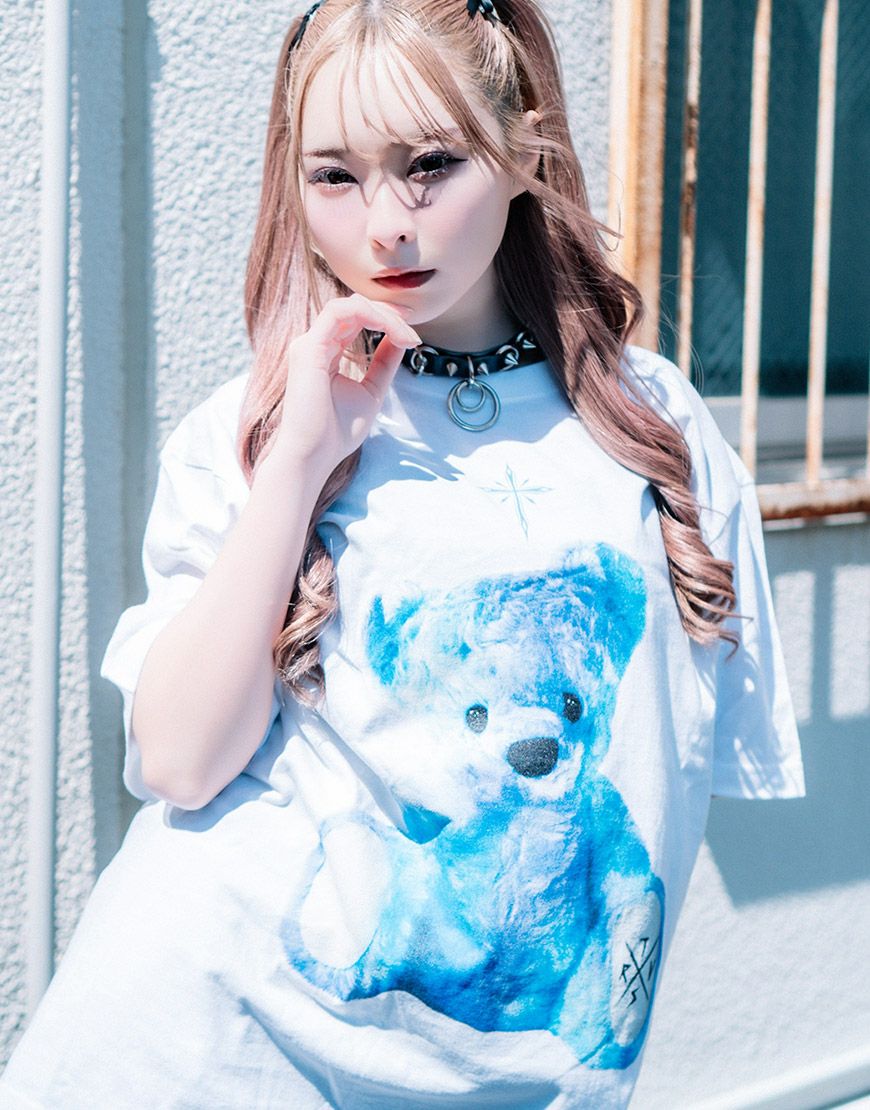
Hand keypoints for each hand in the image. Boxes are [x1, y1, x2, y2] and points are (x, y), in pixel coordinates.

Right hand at [271, 293, 420, 475]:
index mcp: (326, 352)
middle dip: (389, 314)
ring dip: (383, 315)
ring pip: (349, 305)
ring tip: (406, 335)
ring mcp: (309, 344)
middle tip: (414, 332)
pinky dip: (370, 316)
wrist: (314, 456)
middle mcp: (315, 343)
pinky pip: (340, 312)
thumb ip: (383, 364)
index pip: (356, 319)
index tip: (412, 337)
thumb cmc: (336, 433)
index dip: (386, 320)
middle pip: (355, 308)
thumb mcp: (371, 392)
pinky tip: (391, 331)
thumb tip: (401, 340)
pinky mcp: (308, 348)